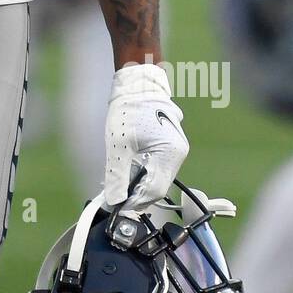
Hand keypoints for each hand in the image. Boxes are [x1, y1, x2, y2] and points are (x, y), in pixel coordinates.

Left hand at [103, 62, 188, 211]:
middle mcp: (179, 154)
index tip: (117, 207)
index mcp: (169, 153)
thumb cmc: (128, 109)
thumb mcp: (118, 144)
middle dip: (136, 195)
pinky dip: (144, 174)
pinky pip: (159, 168)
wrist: (139, 85)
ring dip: (139, 185)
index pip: (154, 190)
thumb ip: (117, 175)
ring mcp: (177, 150)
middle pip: (158, 187)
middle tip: (115, 198)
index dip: (134, 202)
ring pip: (158, 179)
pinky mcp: (171, 147)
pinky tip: (129, 172)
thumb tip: (114, 201)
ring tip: (120, 185)